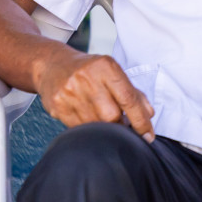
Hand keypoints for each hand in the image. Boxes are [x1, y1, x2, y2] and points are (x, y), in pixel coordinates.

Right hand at [35, 48, 154, 141]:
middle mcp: (86, 79)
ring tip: (104, 118)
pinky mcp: (57, 106)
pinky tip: (88, 117)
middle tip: (123, 124)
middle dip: (121, 125)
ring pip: (94, 125)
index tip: (148, 135)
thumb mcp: (114, 72)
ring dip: (104, 128)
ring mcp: (69, 93)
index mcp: (105, 67)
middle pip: (111, 116)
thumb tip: (148, 114)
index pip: (128, 99)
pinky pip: (78, 127)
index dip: (140, 120)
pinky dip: (88, 127)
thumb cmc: (89, 70)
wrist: (52, 65)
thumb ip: (133, 92)